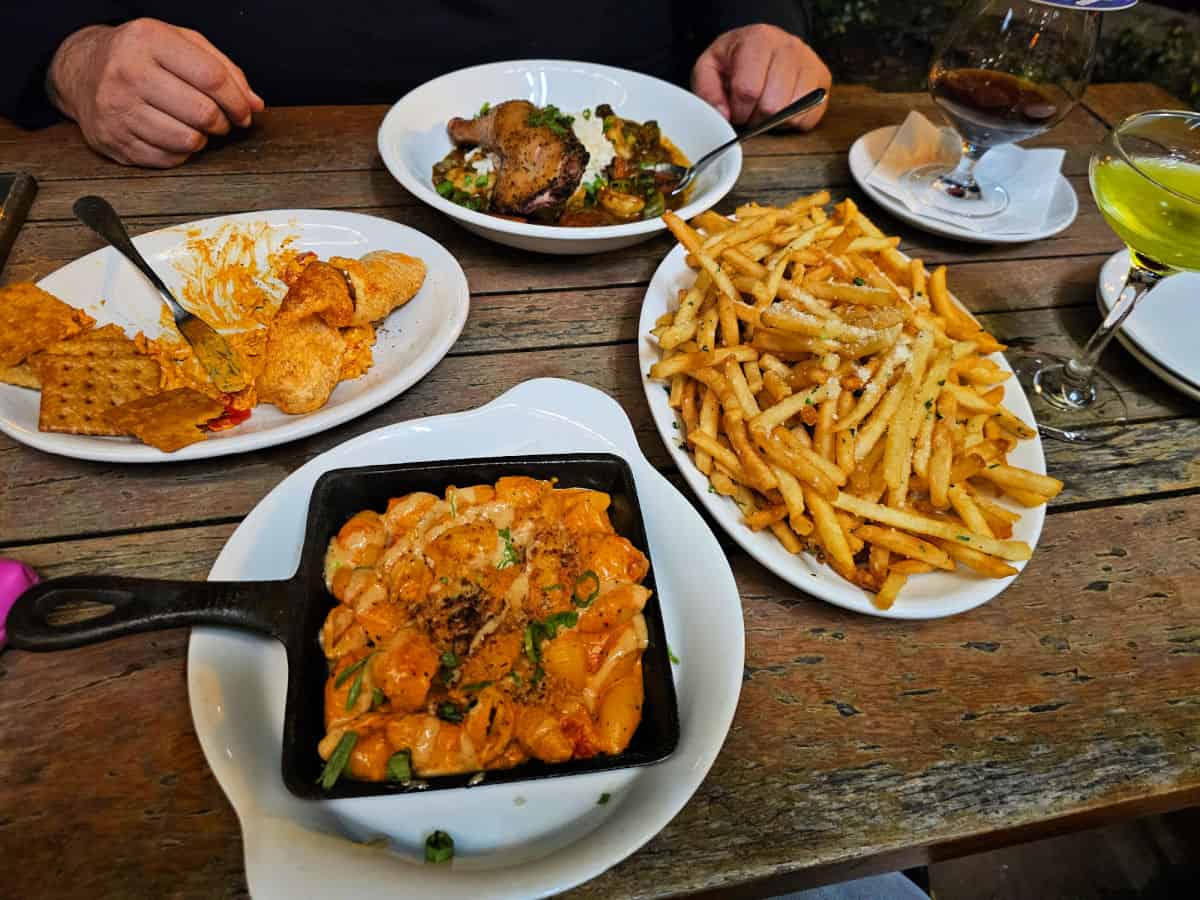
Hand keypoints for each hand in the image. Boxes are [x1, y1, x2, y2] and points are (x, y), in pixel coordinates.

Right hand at [46, 18, 263, 167]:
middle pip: (203, 113)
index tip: (245, 111)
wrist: (81, 71)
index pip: (212, 78)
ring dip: (202, 138)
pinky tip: (172, 134)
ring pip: (188, 140)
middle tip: (219, 120)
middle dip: (222, 122)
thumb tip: (255, 104)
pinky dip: (181, 151)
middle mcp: (127, 72)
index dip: (238, 101)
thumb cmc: (140, 56)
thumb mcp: (180, 44)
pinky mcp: (113, 139)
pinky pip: (168, 158)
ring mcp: (117, 109)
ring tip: (195, 126)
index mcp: (147, 40)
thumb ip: (223, 69)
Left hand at [692, 24, 831, 130]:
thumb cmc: (735, 59)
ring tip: (766, 109)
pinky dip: (793, 122)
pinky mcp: (823, 80)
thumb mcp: (710, 68)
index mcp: (758, 40)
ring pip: (793, 112)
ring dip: (775, 121)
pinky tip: (783, 110)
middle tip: (750, 111)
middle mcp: (789, 47)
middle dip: (756, 118)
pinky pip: (810, 117)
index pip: (748, 90)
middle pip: (773, 104)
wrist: (763, 45)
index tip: (735, 109)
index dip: (738, 110)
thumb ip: (707, 91)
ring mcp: (810, 62)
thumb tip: (723, 116)